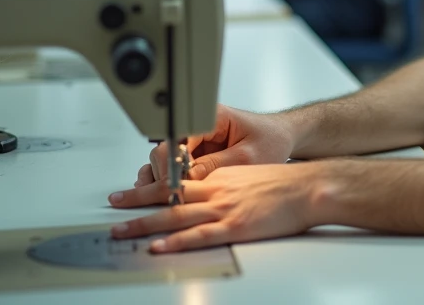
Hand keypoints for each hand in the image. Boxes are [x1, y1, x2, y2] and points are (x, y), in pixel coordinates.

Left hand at [109, 163, 320, 252]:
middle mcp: (217, 191)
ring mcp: (224, 209)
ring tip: (122, 230)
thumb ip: (225, 185)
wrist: (309, 188)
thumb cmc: (285, 184)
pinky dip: (176, 242)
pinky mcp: (235, 227)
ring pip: (175, 216)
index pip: (177, 181)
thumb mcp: (248, 175)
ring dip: (145, 223)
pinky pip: (199, 235)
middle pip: (168, 196)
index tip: (131, 190)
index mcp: (220, 178)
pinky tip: (159, 246)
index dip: (151, 186)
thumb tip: (207, 196)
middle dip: (137, 202)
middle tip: (114, 206)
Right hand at [136, 105, 294, 186]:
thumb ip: (216, 166)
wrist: (282, 138)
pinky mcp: (197, 154)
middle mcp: (199, 126)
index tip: (178, 184)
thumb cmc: (271, 139)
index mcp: (211, 117)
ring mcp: (196, 141)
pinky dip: (174, 181)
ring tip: (174, 195)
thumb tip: (188, 178)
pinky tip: (178, 192)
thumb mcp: (247, 155)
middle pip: (166, 149)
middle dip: (167, 173)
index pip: (177, 138)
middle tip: (176, 193)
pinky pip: (177, 168)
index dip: (174, 163)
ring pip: (167, 160)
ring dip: (168, 178)